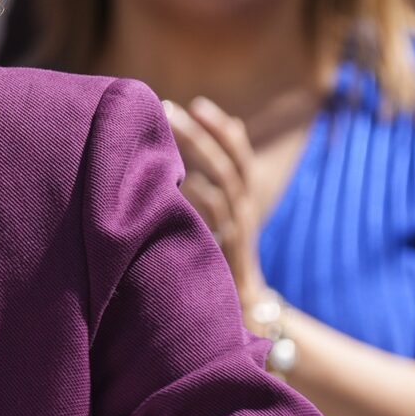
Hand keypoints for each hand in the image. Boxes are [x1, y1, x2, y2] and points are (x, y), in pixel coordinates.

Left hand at [166, 95, 267, 304]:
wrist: (242, 311)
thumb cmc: (223, 259)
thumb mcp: (223, 218)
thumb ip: (219, 182)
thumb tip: (218, 135)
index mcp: (244, 199)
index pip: (239, 154)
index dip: (222, 129)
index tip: (198, 104)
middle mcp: (245, 209)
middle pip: (230, 163)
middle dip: (202, 133)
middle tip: (170, 108)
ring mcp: (240, 229)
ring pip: (225, 184)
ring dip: (198, 155)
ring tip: (169, 132)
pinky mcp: (230, 251)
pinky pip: (218, 219)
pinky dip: (201, 197)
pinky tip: (181, 182)